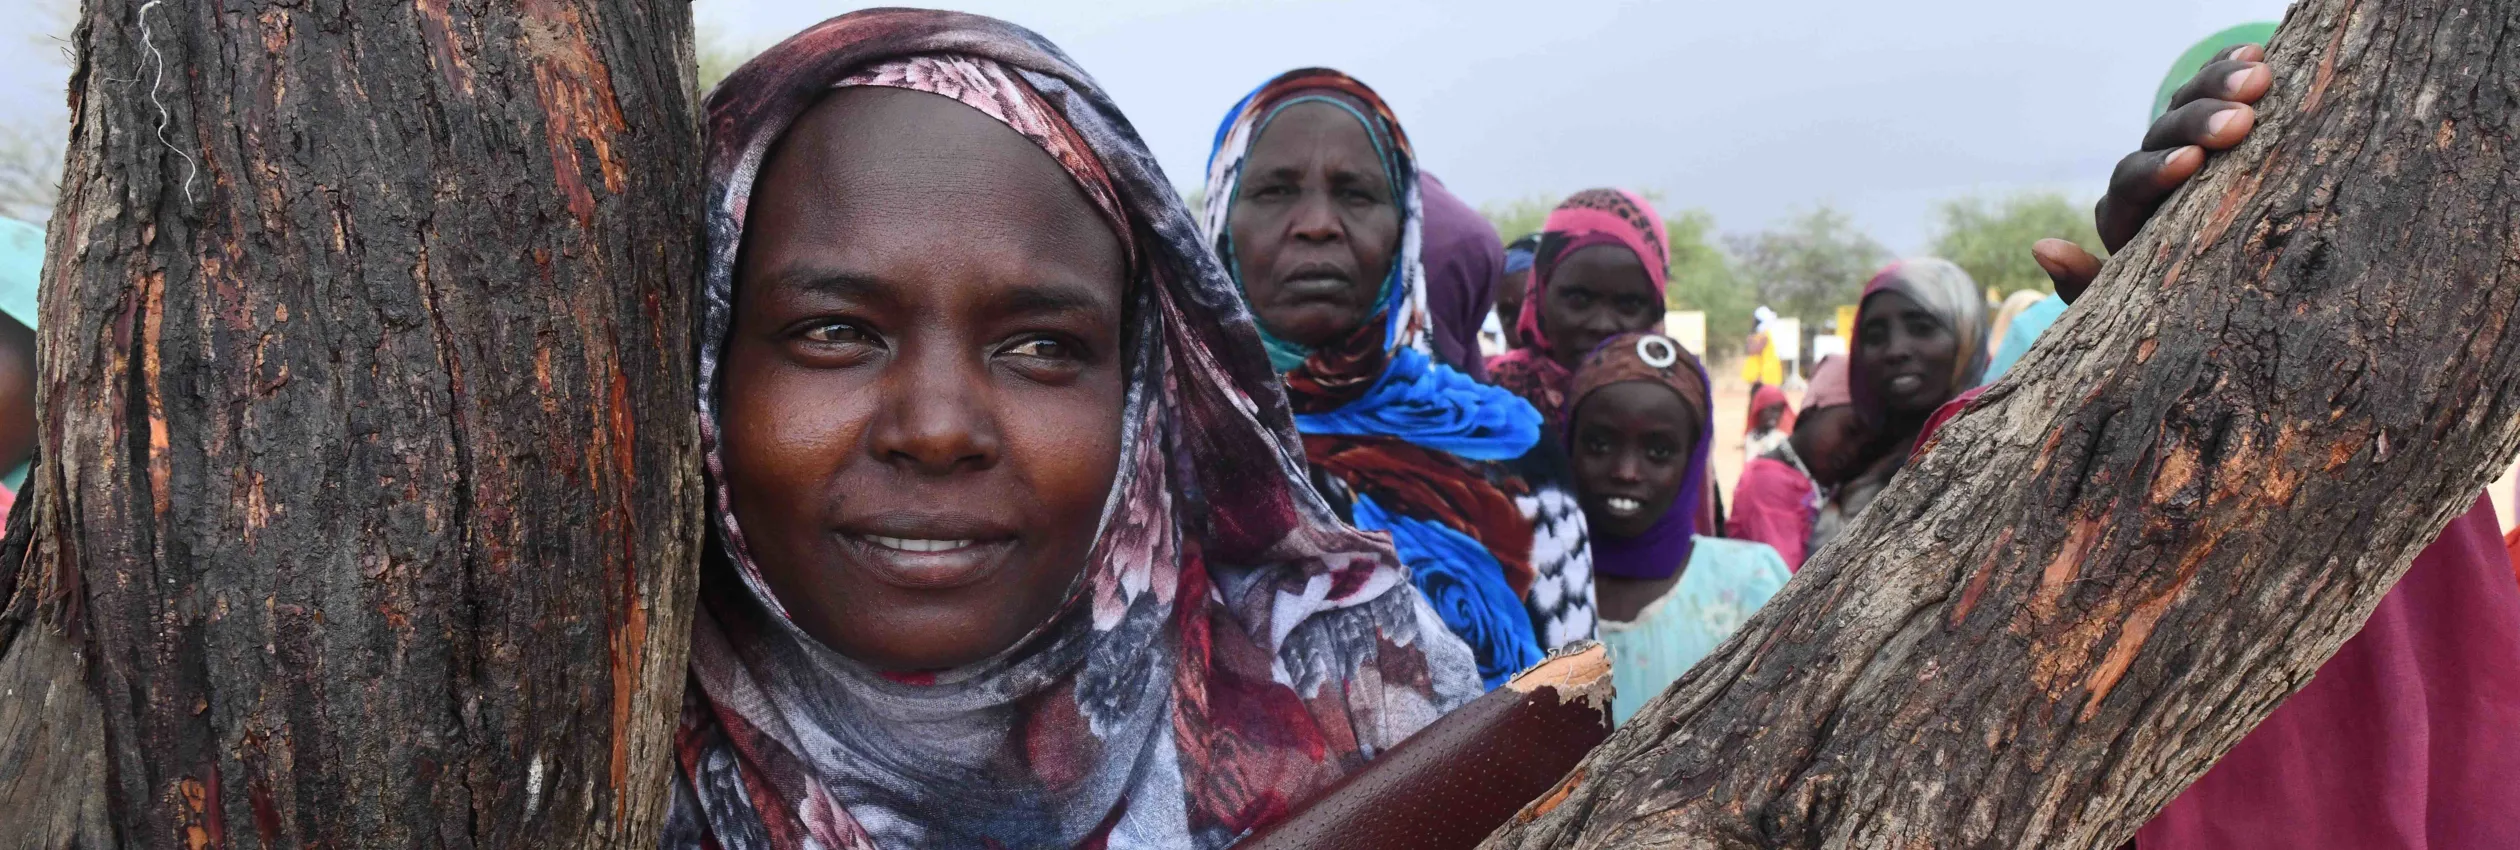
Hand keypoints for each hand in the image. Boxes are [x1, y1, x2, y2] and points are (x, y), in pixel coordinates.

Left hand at [2037, 44, 2273, 302]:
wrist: (2198, 291)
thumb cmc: (2162, 308)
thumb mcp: (2123, 309)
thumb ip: (2084, 284)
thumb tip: (2043, 248)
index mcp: (2122, 214)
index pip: (2130, 183)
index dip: (2158, 170)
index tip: (2193, 162)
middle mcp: (2144, 173)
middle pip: (2161, 136)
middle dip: (2198, 123)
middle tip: (2241, 120)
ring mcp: (2175, 146)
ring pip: (2184, 105)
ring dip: (2218, 86)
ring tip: (2260, 75)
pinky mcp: (2204, 130)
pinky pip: (2210, 91)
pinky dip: (2227, 69)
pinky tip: (2256, 51)